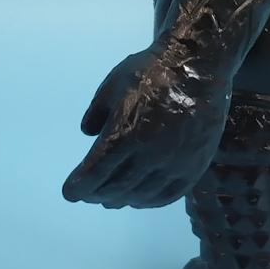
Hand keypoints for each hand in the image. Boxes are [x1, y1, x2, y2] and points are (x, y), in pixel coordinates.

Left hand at [62, 45, 228, 208]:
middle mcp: (148, 154)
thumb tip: (88, 134)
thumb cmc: (152, 72)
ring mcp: (174, 163)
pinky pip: (168, 195)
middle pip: (116, 187)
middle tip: (89, 194)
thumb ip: (96, 113)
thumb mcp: (112, 85)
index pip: (95, 173)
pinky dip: (150, 201)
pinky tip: (141, 198)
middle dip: (97, 194)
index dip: (79, 187)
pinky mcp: (194, 166)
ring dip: (122, 199)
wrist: (198, 67)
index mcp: (124, 133)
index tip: (70, 193)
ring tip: (112, 198)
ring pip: (141, 195)